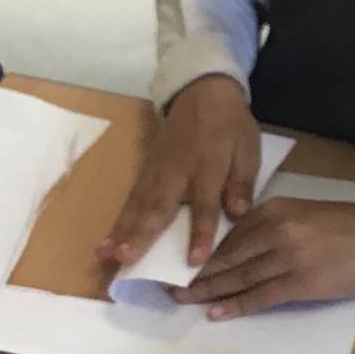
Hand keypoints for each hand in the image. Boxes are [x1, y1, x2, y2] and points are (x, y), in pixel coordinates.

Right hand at [96, 76, 259, 267]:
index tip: (194, 261)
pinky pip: (131, 200)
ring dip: (121, 231)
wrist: (203, 92)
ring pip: (138, 206)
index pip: (205, 206)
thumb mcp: (248, 149)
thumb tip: (239, 213)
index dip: (201, 234)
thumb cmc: (230, 125)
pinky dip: (118, 221)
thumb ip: (242, 182)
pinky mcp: (145, 172)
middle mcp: (177, 173)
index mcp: (208, 168)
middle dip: (141, 235)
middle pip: (159, 208)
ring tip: (106, 255)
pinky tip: (106, 242)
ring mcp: (157, 172)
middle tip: (125, 259)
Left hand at [175, 198, 354, 319]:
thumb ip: (267, 226)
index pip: (228, 234)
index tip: (179, 262)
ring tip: (184, 299)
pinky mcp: (299, 283)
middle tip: (169, 284)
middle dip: (197, 273)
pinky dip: (235, 305)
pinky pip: (259, 296)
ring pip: (238, 277)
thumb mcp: (299, 213)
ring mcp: (287, 258)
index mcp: (273, 210)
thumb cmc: (340, 226)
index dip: (202, 251)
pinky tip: (215, 312)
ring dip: (209, 291)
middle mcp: (276, 231)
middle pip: (226, 256)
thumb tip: (233, 247)